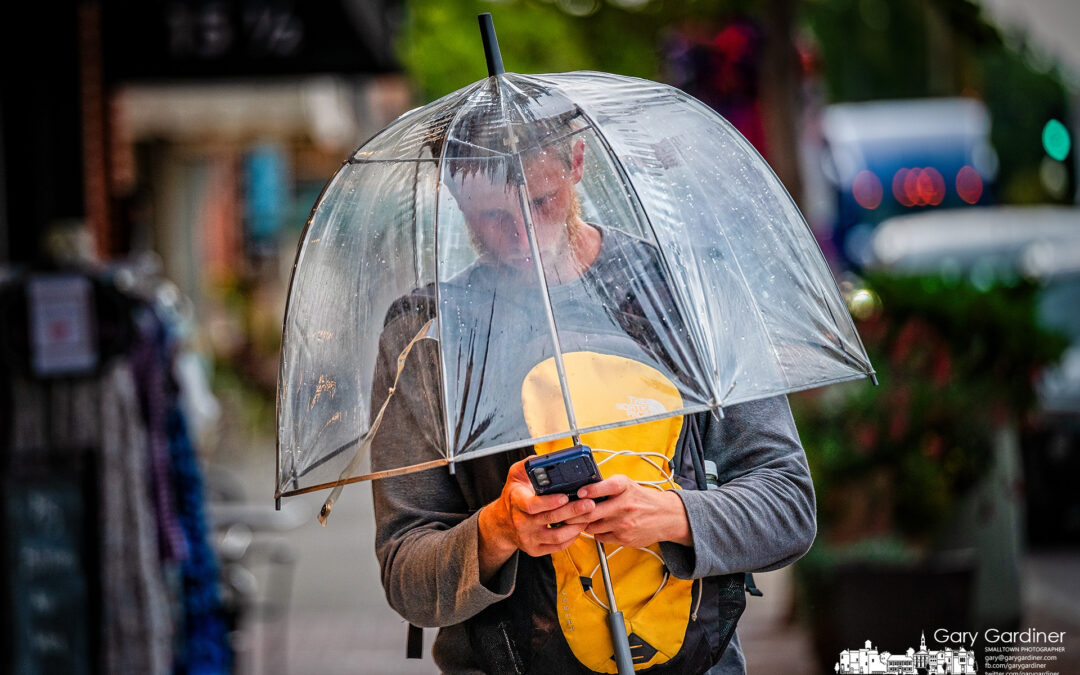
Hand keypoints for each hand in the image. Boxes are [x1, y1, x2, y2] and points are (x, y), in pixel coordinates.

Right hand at [477, 459, 596, 579]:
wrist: (502, 523)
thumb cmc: (514, 496)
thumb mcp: (515, 476)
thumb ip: (528, 464)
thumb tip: (543, 458)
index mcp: (516, 501)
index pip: (531, 504)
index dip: (549, 502)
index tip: (564, 496)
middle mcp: (521, 521)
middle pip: (550, 518)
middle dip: (573, 511)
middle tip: (589, 503)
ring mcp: (528, 537)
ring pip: (557, 536)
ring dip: (575, 526)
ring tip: (588, 515)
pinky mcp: (535, 549)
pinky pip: (557, 546)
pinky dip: (571, 538)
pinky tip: (578, 527)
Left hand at [563, 475, 691, 548]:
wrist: (666, 517)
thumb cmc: (642, 499)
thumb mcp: (628, 485)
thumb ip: (607, 486)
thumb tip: (581, 490)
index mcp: (625, 487)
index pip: (606, 487)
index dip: (590, 490)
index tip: (579, 493)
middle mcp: (625, 505)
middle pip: (592, 512)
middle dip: (575, 514)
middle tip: (566, 513)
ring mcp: (624, 523)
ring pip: (593, 526)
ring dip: (584, 523)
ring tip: (583, 519)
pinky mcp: (624, 538)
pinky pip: (600, 536)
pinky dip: (596, 532)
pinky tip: (600, 526)